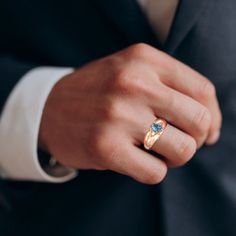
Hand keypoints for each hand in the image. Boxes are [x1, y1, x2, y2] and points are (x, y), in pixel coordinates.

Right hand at [39, 43, 221, 183]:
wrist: (49, 108)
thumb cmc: (99, 93)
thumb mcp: (133, 72)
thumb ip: (173, 89)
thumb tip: (212, 128)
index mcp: (143, 59)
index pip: (203, 91)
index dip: (212, 117)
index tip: (207, 131)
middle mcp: (133, 83)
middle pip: (198, 121)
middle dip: (196, 139)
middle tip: (178, 142)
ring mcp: (118, 115)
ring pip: (183, 151)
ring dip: (174, 157)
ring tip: (155, 150)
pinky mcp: (105, 147)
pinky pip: (156, 172)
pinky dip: (153, 171)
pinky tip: (136, 160)